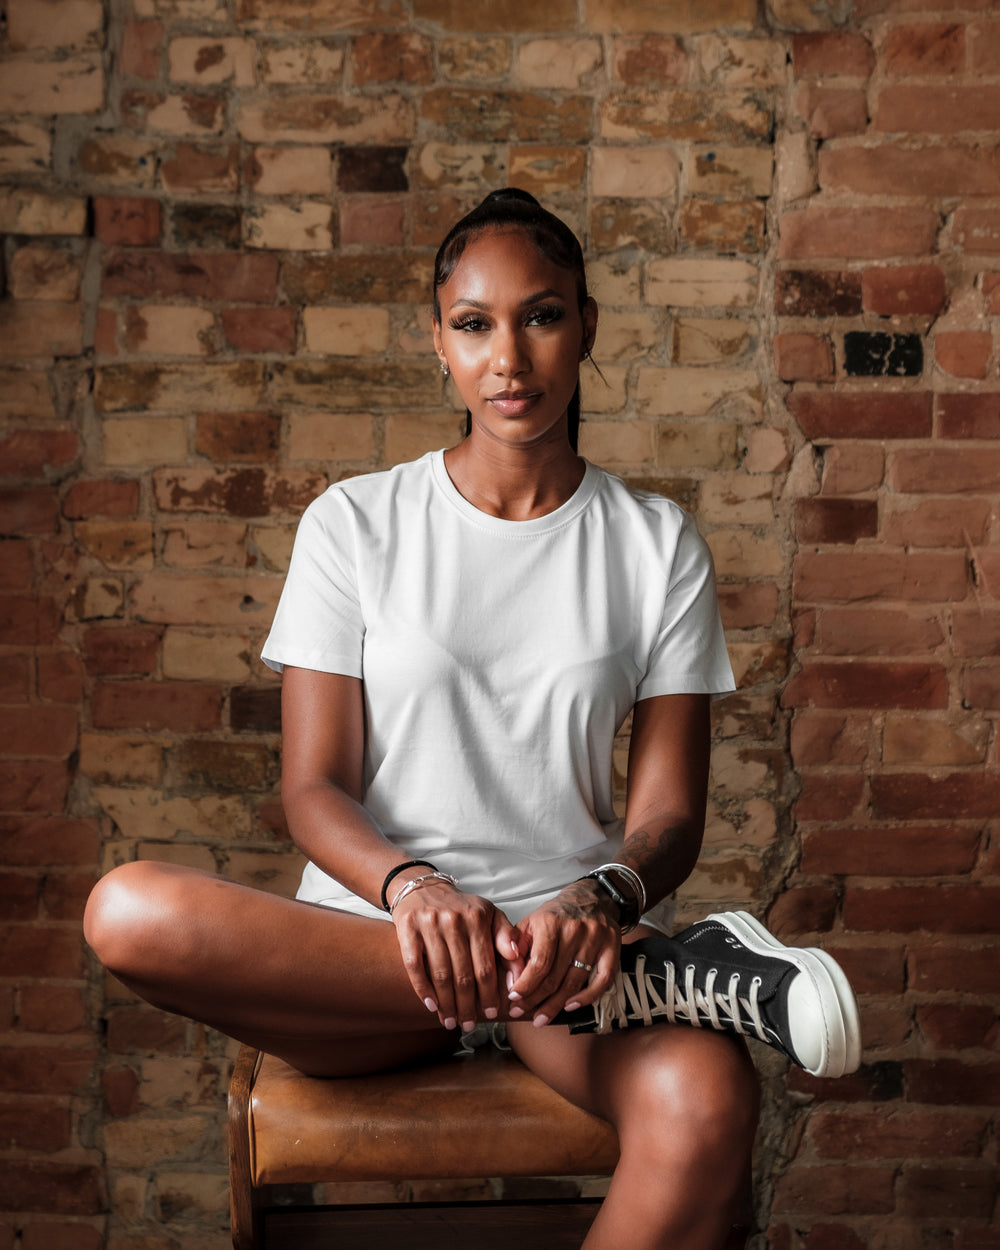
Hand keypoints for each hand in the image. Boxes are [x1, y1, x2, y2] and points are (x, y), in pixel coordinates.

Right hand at [391, 880, 519, 1032]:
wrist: (424, 888)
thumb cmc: (462, 908)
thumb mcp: (489, 914)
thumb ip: (506, 936)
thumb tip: (519, 960)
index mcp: (478, 918)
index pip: (486, 965)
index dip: (489, 994)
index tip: (492, 1014)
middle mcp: (454, 920)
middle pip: (463, 974)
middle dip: (468, 1005)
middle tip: (469, 1025)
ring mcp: (429, 924)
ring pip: (440, 974)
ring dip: (447, 1003)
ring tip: (450, 1022)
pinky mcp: (407, 928)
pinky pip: (414, 966)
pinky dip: (423, 989)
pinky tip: (431, 1005)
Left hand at [506, 880, 620, 1026]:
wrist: (590, 897)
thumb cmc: (556, 916)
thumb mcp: (531, 922)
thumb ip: (517, 947)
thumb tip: (510, 979)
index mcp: (551, 922)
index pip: (538, 963)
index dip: (525, 985)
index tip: (513, 999)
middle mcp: (575, 930)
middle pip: (555, 976)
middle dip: (535, 1000)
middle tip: (521, 1013)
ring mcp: (596, 939)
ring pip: (575, 982)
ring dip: (556, 1005)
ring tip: (541, 1018)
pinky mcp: (613, 947)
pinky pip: (603, 980)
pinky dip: (587, 997)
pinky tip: (571, 1007)